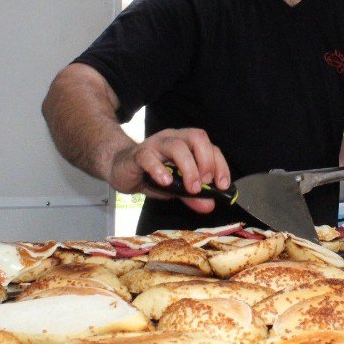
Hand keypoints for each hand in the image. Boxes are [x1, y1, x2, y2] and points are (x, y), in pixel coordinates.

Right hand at [109, 128, 229, 213]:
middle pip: (197, 138)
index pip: (210, 147)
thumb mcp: (176, 188)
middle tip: (206, 183)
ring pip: (176, 146)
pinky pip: (149, 157)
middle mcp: (173, 139)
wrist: (121, 170)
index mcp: (187, 144)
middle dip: (206, 161)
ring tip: (191, 188)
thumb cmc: (151, 175)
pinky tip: (165, 182)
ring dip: (189, 167)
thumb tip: (210, 205)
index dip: (220, 165)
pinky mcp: (138, 154)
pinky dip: (159, 169)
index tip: (223, 185)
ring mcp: (155, 144)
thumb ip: (193, 196)